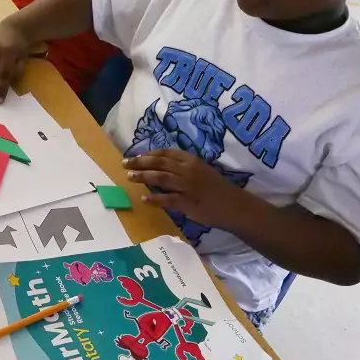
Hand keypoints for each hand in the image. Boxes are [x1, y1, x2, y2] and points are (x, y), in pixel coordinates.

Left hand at [123, 149, 244, 228]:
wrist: (234, 206)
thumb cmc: (217, 188)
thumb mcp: (202, 171)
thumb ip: (183, 168)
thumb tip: (161, 167)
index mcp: (192, 160)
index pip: (166, 153)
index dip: (149, 153)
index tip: (137, 156)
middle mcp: (188, 170)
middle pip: (160, 163)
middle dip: (140, 162)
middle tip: (125, 164)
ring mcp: (188, 186)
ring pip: (160, 177)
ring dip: (143, 176)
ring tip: (130, 177)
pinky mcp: (188, 202)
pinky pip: (167, 199)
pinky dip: (154, 198)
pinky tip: (144, 198)